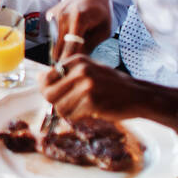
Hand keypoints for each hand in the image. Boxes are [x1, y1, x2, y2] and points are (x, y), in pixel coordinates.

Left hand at [40, 55, 177, 126]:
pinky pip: (73, 115)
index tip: (57, 94)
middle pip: (49, 93)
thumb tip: (40, 79)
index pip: (46, 77)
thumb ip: (66, 74)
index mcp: (77, 60)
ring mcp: (86, 86)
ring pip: (59, 107)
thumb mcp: (89, 70)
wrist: (137, 95)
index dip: (48, 89)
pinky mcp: (92, 101)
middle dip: (55, 103)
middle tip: (67, 105)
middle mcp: (80, 70)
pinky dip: (79, 117)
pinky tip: (92, 111)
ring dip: (69, 112)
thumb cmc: (111, 85)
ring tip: (83, 107)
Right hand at [48, 0, 113, 63]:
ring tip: (73, 49)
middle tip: (70, 68)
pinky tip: (69, 36)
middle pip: (57, 47)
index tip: (66, 74)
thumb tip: (76, 62)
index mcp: (79, 19)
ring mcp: (54, 15)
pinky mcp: (49, 15)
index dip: (67, 62)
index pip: (69, 47)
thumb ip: (90, 46)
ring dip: (61, 51)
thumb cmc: (101, 13)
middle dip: (62, 60)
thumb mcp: (103, 31)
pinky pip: (52, 36)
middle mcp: (63, 16)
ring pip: (53, 44)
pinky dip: (59, 41)